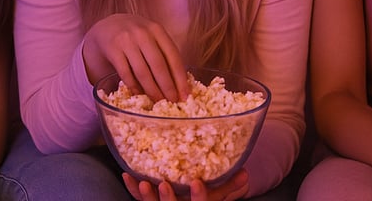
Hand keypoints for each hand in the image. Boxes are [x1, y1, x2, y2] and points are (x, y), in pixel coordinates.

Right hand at [82, 13, 190, 100]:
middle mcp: (143, 34)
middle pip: (158, 65)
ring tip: (158, 102)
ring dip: (152, 89)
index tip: (185, 94)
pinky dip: (133, 86)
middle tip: (173, 101)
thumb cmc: (135, 36)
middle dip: (167, 86)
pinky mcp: (112, 50)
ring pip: (142, 71)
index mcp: (157, 30)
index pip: (173, 56)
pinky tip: (139, 94)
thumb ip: (162, 53)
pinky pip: (125, 73)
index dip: (180, 77)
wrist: (106, 26)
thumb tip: (178, 84)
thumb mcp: (151, 37)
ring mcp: (126, 41)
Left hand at [122, 170, 249, 200]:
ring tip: (143, 181)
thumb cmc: (204, 199)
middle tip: (163, 183)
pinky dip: (132, 189)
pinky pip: (138, 200)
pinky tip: (127, 175)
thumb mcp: (218, 195)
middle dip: (167, 199)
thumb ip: (230, 186)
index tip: (195, 182)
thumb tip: (245, 173)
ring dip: (146, 196)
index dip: (198, 197)